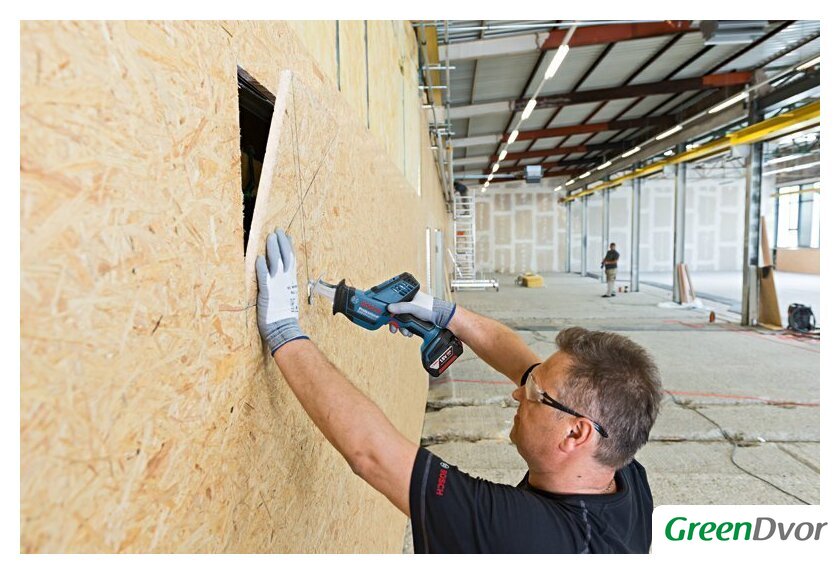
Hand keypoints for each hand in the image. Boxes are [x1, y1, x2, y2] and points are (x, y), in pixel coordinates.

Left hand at [256, 229, 307, 353]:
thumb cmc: (285, 316)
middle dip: (281, 242)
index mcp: (291, 281)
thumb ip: (285, 286)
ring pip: (276, 263)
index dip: (289, 247)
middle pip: (285, 257)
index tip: (287, 236)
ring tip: (270, 237)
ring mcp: (277, 286)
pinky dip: (262, 267)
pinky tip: (259, 258)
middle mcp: (286, 281)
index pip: (292, 260)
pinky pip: (264, 277)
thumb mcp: (288, 297)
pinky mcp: (267, 292)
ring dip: (273, 249)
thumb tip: (284, 279)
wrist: (284, 329)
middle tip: (277, 230)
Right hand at [387, 290, 455, 336]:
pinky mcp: (416, 318)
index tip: (386, 316)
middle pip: (397, 312)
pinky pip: (407, 324)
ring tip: (405, 332)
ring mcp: (413, 311)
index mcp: (409, 295)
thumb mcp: (413, 307)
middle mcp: (410, 302)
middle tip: (393, 328)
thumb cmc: (431, 308)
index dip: (389, 309)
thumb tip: (389, 308)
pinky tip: (409, 332)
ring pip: (402, 319)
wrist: (443, 318)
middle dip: (395, 322)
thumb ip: (401, 307)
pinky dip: (407, 329)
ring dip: (402, 327)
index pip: (395, 300)